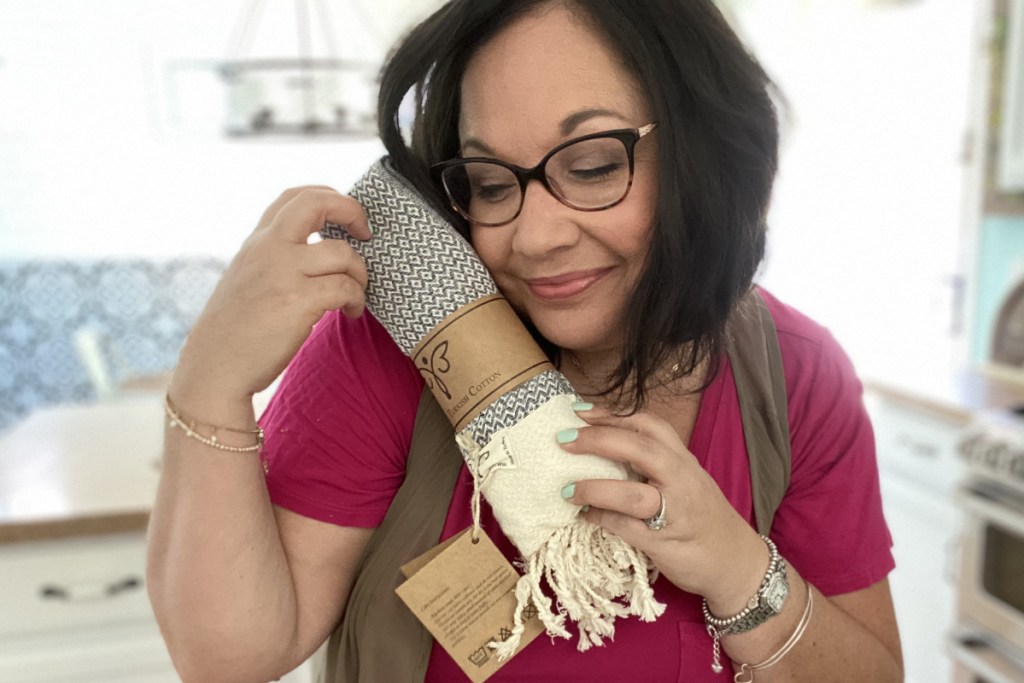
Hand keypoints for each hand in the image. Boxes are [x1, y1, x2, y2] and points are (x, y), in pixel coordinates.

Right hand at [169, 186, 370, 416]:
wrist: (214, 368)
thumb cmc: (235, 331)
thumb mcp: (248, 278)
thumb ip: (275, 258)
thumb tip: (317, 252)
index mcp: (257, 241)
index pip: (295, 196)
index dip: (330, 198)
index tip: (347, 218)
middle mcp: (268, 248)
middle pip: (318, 202)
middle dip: (353, 211)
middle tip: (366, 234)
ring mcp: (283, 272)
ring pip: (344, 253)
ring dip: (361, 274)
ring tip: (355, 295)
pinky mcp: (298, 301)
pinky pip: (346, 287)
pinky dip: (357, 300)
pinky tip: (351, 313)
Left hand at [558, 405, 768, 612]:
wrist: (737, 564)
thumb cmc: (703, 518)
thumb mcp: (685, 481)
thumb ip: (653, 465)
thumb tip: (601, 451)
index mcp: (683, 460)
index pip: (649, 425)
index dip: (613, 414)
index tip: (579, 410)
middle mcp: (681, 480)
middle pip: (639, 449)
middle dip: (597, 440)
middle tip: (563, 438)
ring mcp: (675, 513)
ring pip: (633, 493)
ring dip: (595, 488)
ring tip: (566, 490)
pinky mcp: (665, 544)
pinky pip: (627, 529)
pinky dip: (602, 520)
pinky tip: (584, 517)